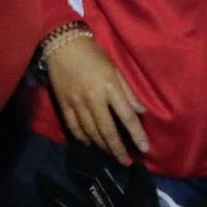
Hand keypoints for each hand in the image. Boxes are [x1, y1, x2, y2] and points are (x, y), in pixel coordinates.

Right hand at [43, 31, 148, 164]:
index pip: (127, 116)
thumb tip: (141, 112)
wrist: (62, 44)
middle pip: (107, 130)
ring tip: (110, 154)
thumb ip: (128, 92)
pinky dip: (82, 138)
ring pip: (90, 132)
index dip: (137, 134)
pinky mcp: (63, 104)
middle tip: (125, 161)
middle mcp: (93, 98)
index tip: (144, 148)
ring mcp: (76, 102)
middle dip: (118, 149)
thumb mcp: (115, 69)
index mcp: (110, 87)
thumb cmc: (93, 54)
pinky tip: (89, 144)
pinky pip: (73, 127)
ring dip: (102, 146)